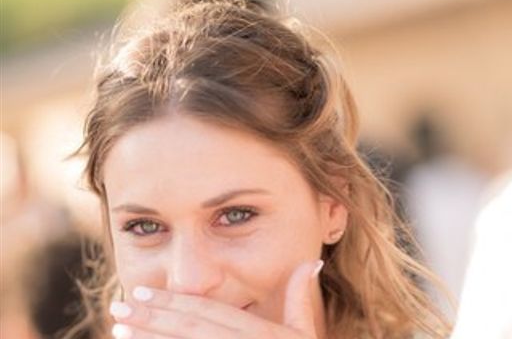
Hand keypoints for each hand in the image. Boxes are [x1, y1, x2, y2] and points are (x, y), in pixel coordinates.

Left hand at [110, 260, 322, 338]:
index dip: (175, 302)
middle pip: (190, 332)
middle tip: (120, 307)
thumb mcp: (305, 335)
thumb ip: (299, 299)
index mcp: (262, 336)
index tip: (143, 293)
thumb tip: (311, 261)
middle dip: (151, 318)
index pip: (209, 314)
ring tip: (118, 330)